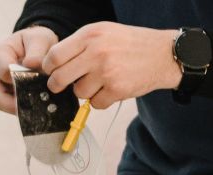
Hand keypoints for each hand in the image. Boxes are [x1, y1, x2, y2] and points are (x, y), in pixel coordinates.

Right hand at [0, 26, 59, 113]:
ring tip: (40, 105)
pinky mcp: (2, 95)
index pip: (5, 73)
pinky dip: (23, 107)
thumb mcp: (40, 38)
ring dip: (21, 107)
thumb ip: (37, 51)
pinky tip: (38, 105)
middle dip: (18, 102)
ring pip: (2, 104)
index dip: (22, 79)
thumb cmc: (36, 40)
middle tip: (39, 103)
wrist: (35, 46)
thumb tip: (32, 65)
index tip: (39, 79)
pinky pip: (9, 106)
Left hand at [43, 22, 181, 108]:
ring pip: (78, 93)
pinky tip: (111, 89)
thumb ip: (78, 45)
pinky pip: (94, 104)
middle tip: (64, 85)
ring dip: (85, 92)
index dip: (48, 68)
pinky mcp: (116, 88)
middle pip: (59, 79)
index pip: (53, 57)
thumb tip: (51, 65)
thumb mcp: (103, 32)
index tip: (52, 72)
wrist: (164, 54)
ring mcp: (106, 71)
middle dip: (58, 86)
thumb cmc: (130, 44)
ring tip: (99, 81)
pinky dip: (100, 101)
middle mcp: (96, 52)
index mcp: (90, 35)